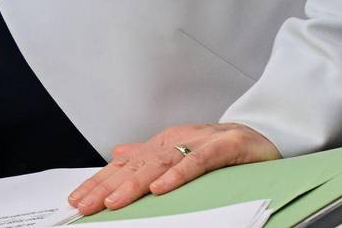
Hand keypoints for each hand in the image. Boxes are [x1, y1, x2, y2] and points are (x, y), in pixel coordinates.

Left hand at [68, 122, 279, 214]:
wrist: (265, 136)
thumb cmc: (222, 150)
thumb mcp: (181, 153)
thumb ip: (150, 155)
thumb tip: (117, 152)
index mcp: (164, 144)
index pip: (126, 165)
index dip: (100, 181)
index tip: (77, 200)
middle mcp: (177, 140)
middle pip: (136, 165)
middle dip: (107, 186)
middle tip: (86, 205)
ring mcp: (199, 142)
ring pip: (161, 163)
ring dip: (135, 183)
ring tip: (114, 201)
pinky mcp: (224, 147)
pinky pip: (197, 162)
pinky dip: (178, 174)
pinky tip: (161, 187)